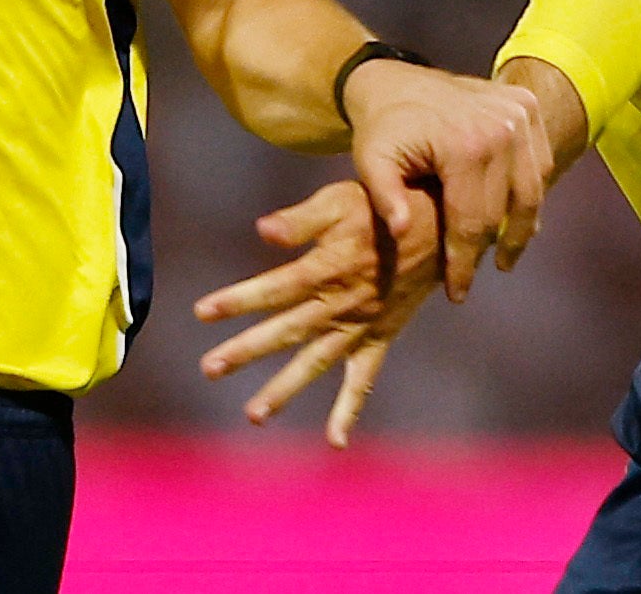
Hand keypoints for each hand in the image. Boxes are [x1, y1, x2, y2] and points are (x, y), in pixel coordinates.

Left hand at [194, 181, 440, 446]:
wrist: (438, 225)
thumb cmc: (380, 207)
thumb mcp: (339, 200)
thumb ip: (300, 220)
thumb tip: (261, 230)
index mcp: (327, 268)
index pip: (274, 289)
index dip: (238, 300)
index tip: (201, 313)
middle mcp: (341, 304)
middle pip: (286, 331)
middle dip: (246, 350)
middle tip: (209, 368)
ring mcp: (360, 325)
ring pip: (316, 362)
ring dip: (284, 388)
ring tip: (253, 414)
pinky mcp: (379, 337)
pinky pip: (363, 379)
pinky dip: (349, 409)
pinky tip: (335, 441)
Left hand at [344, 58, 554, 301]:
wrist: (394, 79)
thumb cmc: (381, 126)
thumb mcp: (369, 160)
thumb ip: (383, 196)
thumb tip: (402, 231)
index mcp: (465, 144)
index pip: (471, 221)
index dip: (463, 264)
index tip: (456, 295)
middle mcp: (502, 128)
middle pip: (503, 212)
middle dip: (488, 252)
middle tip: (472, 279)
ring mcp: (520, 114)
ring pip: (531, 192)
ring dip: (520, 229)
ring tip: (504, 258)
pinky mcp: (527, 106)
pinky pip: (539, 165)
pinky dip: (529, 195)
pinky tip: (514, 219)